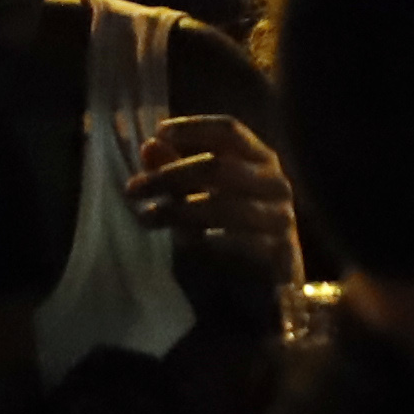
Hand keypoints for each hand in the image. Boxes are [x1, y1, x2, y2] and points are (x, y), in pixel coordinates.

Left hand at [131, 114, 301, 285]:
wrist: (267, 285)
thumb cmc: (232, 229)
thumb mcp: (201, 194)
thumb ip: (178, 169)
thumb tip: (149, 145)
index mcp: (260, 159)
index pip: (229, 131)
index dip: (194, 127)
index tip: (158, 132)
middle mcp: (274, 183)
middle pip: (217, 166)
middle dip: (170, 175)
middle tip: (133, 189)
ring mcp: (279, 217)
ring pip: (223, 205)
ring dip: (178, 210)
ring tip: (147, 218)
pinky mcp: (279, 251)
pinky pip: (237, 241)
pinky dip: (208, 240)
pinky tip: (183, 241)